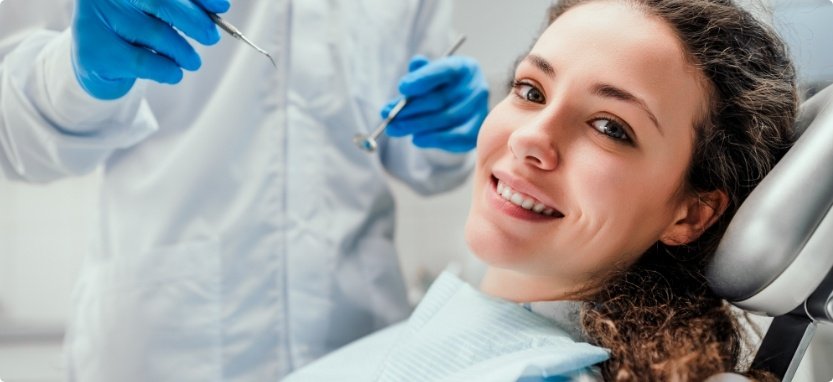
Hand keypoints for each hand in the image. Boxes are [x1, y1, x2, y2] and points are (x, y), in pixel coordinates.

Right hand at [71, 0, 229, 99]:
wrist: (96, 59)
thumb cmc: (133, 28)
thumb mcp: (157, 10)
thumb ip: (185, 4)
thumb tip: (221, 6)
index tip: (223, 7)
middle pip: (160, 1)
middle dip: (195, 21)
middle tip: (211, 37)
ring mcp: (94, 20)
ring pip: (156, 34)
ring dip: (184, 52)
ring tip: (192, 61)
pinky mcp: (96, 51)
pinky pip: (144, 62)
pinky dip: (168, 70)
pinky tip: (173, 72)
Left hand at [382, 55, 488, 152]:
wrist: (462, 108)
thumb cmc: (441, 88)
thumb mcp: (430, 75)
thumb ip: (421, 72)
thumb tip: (415, 63)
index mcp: (463, 67)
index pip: (443, 70)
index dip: (422, 79)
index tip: (401, 88)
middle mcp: (476, 87)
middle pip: (441, 99)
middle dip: (411, 109)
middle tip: (389, 115)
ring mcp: (480, 110)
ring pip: (446, 119)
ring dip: (417, 125)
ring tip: (395, 128)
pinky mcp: (477, 131)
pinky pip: (456, 137)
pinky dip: (434, 139)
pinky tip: (416, 139)